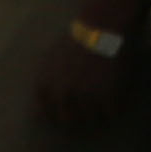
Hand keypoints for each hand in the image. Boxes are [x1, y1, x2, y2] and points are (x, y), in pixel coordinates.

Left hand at [37, 7, 143, 131]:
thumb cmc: (72, 41)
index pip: (44, 117)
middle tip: (83, 118)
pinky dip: (114, 109)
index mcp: (45, 88)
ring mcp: (87, 97)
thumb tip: (37, 104)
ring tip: (100, 111)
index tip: (63, 113)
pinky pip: (112, 114)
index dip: (54, 116)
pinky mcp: (110, 95)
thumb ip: (42, 82)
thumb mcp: (45, 60)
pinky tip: (114, 101)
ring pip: (90, 123)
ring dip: (95, 118)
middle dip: (75, 122)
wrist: (99, 28)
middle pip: (68, 123)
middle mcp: (63, 97)